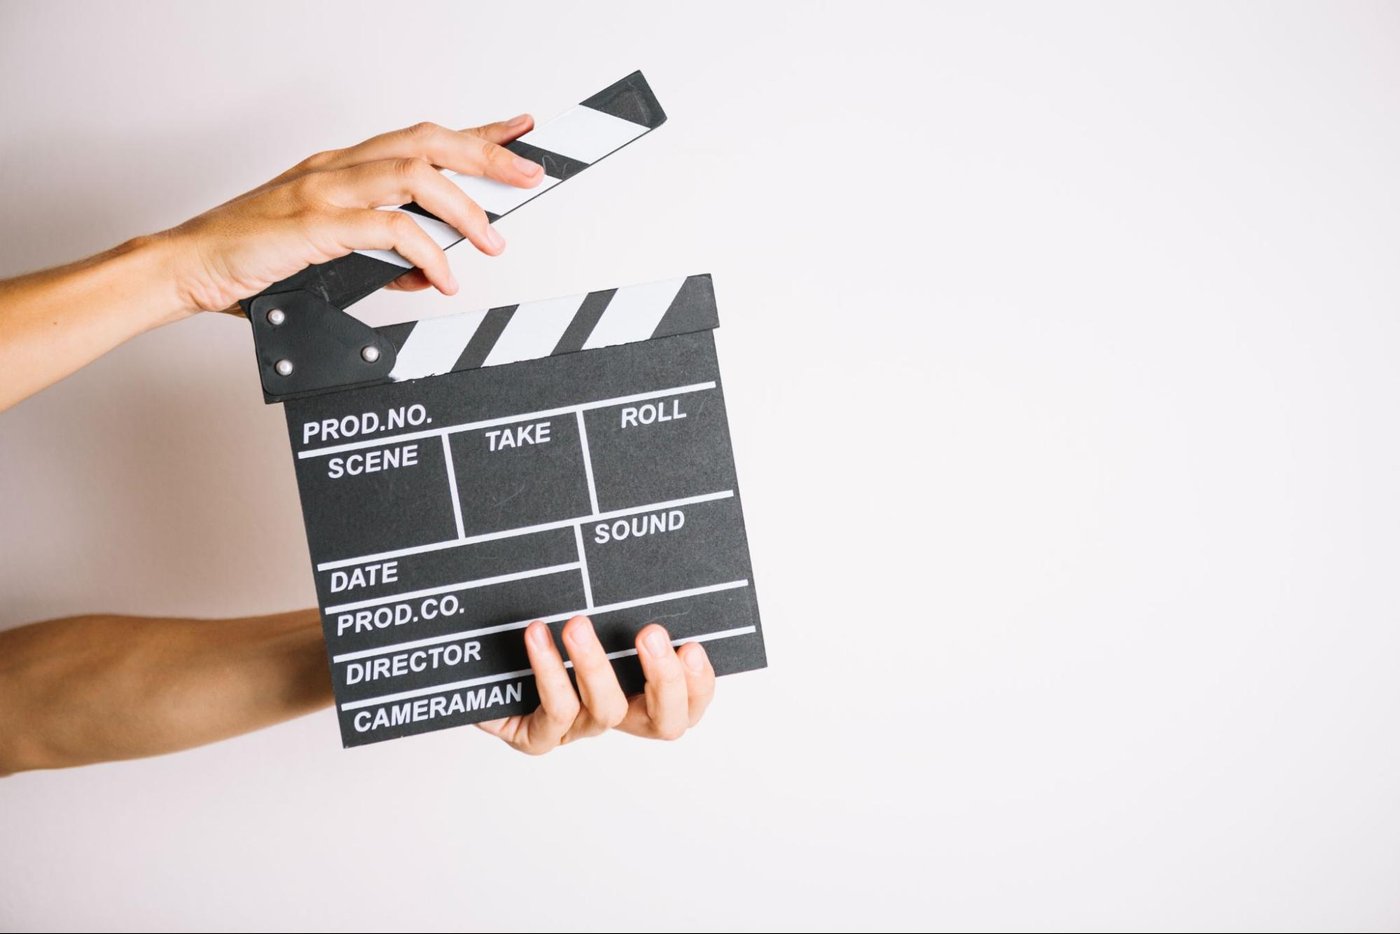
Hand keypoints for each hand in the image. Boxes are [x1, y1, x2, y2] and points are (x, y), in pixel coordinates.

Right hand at [159, 115, 544, 315]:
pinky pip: (387, 227)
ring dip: (463, 208)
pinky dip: (425, 252)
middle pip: (428, 142)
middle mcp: (336, 168)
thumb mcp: (330, 256)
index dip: (477, 133)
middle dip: (486, 155)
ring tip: (491, 240)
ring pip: (414, 175)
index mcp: (341, 167)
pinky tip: (440, 277)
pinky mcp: (313, 224)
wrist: (185, 268)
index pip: (422, 139)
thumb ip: (381, 257)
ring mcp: (323, 191)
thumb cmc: (252, 260)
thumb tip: (428, 272)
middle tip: (529, 175)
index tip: (521, 132)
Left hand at [477, 616, 715, 753]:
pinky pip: (554, 711)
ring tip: (577, 625)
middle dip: (664, 679)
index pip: (688, 702)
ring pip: (606, 710)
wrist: (478, 664)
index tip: (692, 646)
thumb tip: (636, 556)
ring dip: (595, 665)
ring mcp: (579, 728)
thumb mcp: (589, 614)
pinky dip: (548, 671)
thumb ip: (615, 602)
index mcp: (640, 691)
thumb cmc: (542, 631)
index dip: (698, 683)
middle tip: (651, 634)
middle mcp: (617, 713)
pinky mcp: (539, 736)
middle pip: (664, 722)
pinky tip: (537, 635)